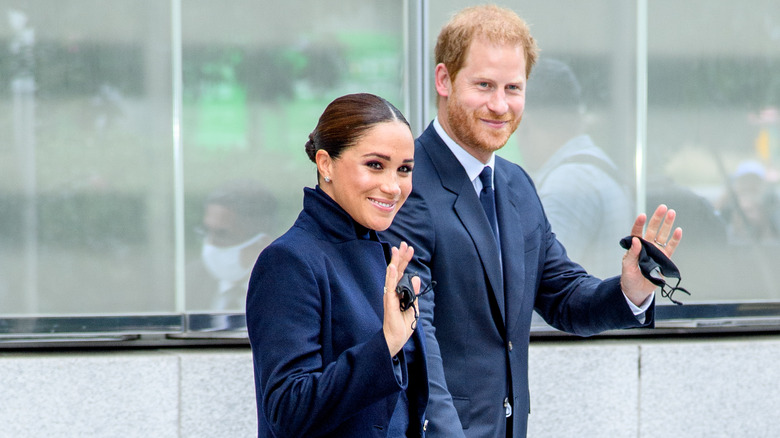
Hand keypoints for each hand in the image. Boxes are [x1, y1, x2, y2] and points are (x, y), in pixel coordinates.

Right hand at [383, 241, 419, 356]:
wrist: (396, 339)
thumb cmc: (402, 325)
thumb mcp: (413, 306)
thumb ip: (414, 292)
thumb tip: (416, 278)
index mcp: (399, 292)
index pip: (402, 273)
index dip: (406, 261)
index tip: (410, 249)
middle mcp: (393, 291)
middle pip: (397, 270)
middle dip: (401, 257)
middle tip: (404, 244)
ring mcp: (390, 295)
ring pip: (392, 275)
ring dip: (395, 261)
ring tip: (397, 249)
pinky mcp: (388, 301)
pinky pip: (389, 286)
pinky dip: (390, 276)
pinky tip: (391, 266)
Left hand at [620, 204, 682, 305]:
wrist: (637, 291)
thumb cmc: (629, 278)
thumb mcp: (627, 267)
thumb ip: (632, 254)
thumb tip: (636, 240)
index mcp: (635, 247)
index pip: (637, 233)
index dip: (639, 224)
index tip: (642, 215)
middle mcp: (646, 247)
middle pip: (652, 230)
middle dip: (657, 219)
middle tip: (663, 207)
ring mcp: (656, 252)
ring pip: (662, 236)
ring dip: (667, 225)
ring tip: (672, 213)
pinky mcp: (664, 259)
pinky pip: (671, 247)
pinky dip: (675, 240)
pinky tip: (678, 230)